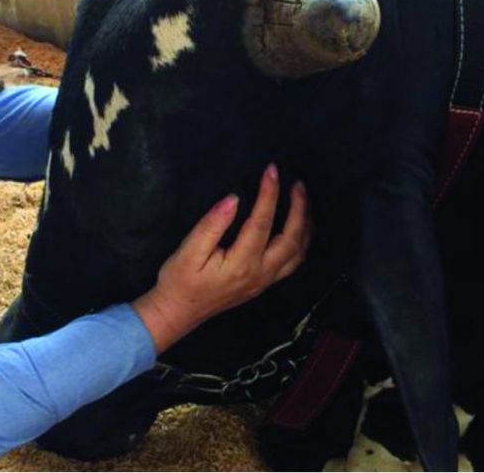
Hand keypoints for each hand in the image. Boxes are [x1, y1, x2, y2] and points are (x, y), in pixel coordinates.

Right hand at [131, 163, 311, 352]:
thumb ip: (212, 225)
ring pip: (298, 253)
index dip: (269, 194)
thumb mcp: (188, 251)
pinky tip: (300, 227)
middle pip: (291, 238)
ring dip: (306, 225)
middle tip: (298, 183)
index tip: (271, 170)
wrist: (178, 313)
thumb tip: (233, 200)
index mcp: (241, 264)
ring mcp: (265, 281)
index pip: (261, 222)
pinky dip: (303, 242)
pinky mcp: (264, 284)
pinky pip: (293, 262)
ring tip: (304, 200)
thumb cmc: (179, 281)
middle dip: (299, 208)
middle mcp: (260, 274)